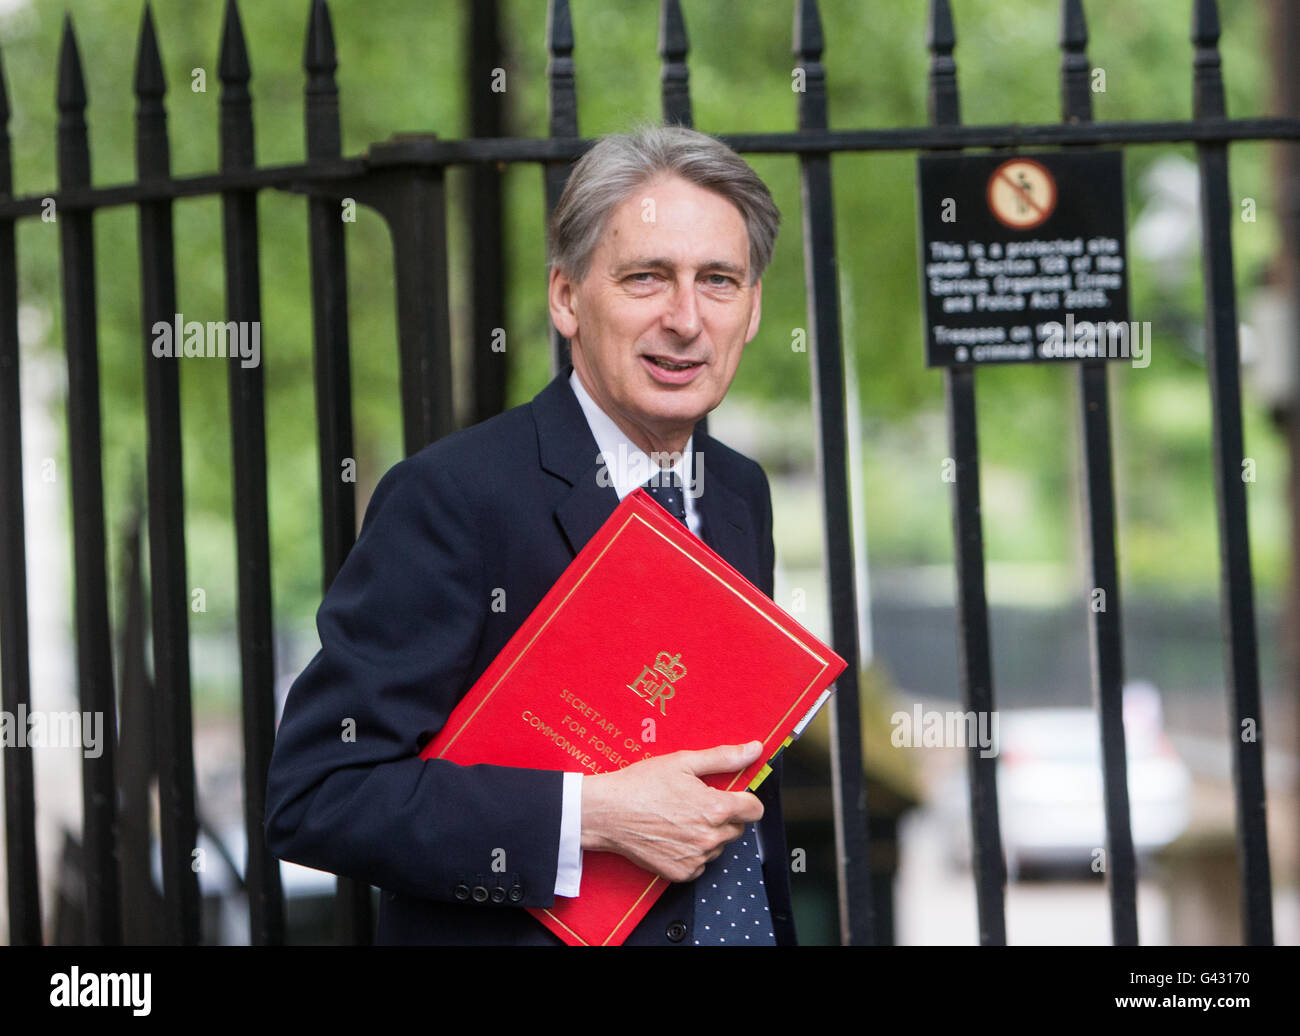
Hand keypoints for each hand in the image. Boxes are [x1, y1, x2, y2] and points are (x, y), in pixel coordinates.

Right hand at [579, 741, 764, 882]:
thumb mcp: (683, 762)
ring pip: (719, 846)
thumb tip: (754, 750)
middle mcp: (710, 837)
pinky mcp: (682, 873)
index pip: (754, 810)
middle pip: (737, 828)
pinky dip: (692, 851)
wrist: (607, 813)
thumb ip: (724, 757)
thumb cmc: (641, 784)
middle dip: (724, 815)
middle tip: (696, 803)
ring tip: (681, 818)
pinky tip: (673, 835)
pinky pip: (701, 863)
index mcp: (715, 808)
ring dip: (709, 834)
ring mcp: (696, 858)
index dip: (744, 799)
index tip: (731, 795)